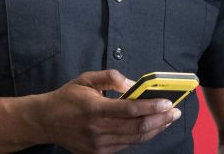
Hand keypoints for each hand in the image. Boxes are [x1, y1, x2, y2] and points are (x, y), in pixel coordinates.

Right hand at [36, 69, 180, 152]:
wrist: (47, 121)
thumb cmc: (68, 96)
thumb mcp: (86, 79)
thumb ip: (110, 77)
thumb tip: (133, 83)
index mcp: (95, 109)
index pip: (130, 110)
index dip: (151, 107)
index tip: (168, 102)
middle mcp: (98, 130)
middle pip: (137, 127)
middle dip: (160, 119)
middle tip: (176, 111)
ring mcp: (99, 146)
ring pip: (135, 139)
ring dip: (155, 129)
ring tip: (168, 119)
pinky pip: (126, 145)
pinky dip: (141, 136)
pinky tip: (151, 127)